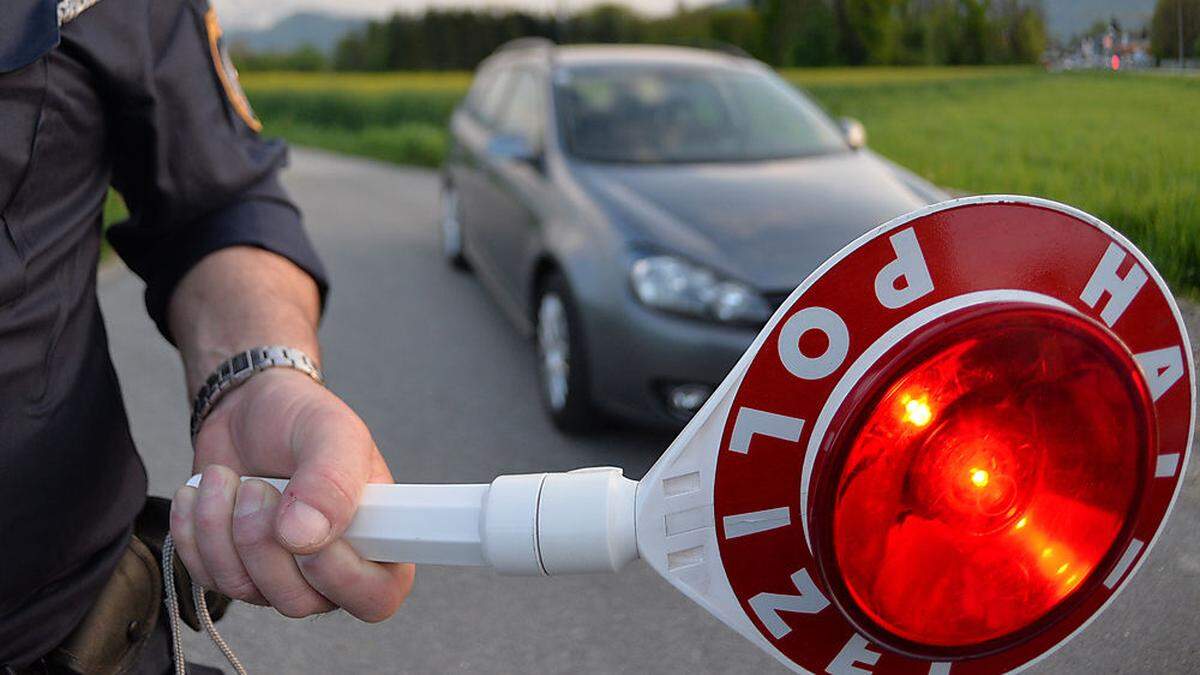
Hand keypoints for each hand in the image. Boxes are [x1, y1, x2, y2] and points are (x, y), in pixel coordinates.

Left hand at [169, 369, 413, 620]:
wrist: (247, 409)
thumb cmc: (302, 417)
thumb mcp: (331, 431)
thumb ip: (331, 481)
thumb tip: (304, 538)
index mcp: (378, 539)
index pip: (377, 597)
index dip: (340, 576)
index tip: (307, 529)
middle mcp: (333, 569)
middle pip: (299, 601)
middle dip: (263, 541)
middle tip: (255, 487)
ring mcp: (281, 576)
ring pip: (246, 590)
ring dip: (222, 529)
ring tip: (226, 479)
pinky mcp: (234, 571)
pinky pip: (207, 577)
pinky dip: (193, 532)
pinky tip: (203, 495)